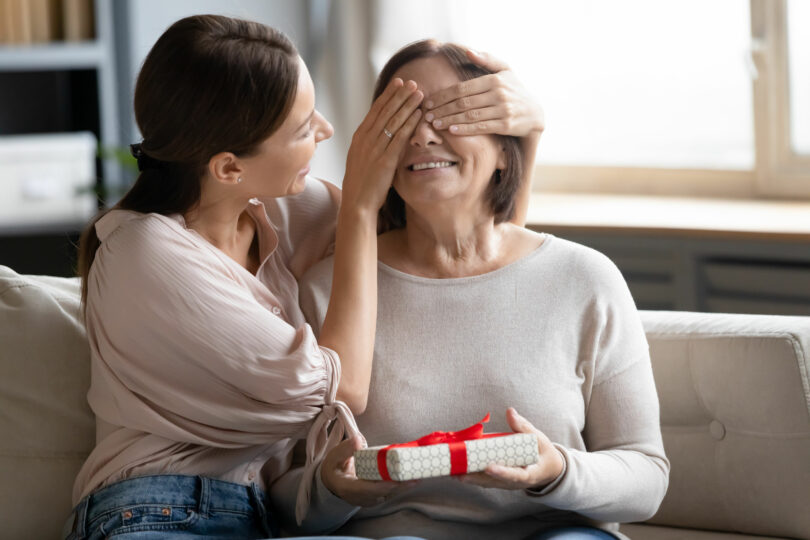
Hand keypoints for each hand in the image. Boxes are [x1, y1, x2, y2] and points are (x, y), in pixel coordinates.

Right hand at [321, 436, 415, 506]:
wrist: (331, 482)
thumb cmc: (334, 467)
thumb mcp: (335, 456)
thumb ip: (346, 448)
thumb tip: (359, 440)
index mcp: (350, 488)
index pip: (371, 489)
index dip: (387, 485)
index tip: (400, 479)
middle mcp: (361, 497)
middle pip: (385, 493)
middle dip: (402, 485)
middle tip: (417, 475)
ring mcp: (369, 499)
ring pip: (390, 494)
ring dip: (404, 485)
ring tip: (419, 474)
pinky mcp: (375, 497)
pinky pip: (390, 492)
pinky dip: (400, 485)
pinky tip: (411, 476)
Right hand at [341, 78, 422, 212]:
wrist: (357, 202)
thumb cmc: (361, 182)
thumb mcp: (361, 157)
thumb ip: (371, 143)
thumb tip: (382, 131)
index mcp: (359, 137)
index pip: (375, 110)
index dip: (388, 95)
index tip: (398, 82)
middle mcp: (366, 139)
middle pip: (385, 111)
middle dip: (400, 95)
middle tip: (413, 82)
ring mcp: (375, 149)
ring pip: (393, 121)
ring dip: (407, 105)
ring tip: (419, 93)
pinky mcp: (385, 160)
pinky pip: (399, 137)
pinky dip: (409, 123)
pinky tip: (418, 114)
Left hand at [423, 50, 543, 137]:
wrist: (534, 113)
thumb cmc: (515, 90)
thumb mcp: (505, 70)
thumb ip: (487, 60)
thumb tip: (467, 52)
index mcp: (494, 80)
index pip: (462, 88)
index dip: (443, 95)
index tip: (429, 102)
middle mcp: (498, 94)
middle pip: (463, 103)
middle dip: (443, 109)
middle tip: (427, 115)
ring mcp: (502, 110)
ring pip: (470, 116)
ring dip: (450, 120)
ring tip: (435, 123)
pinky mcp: (506, 125)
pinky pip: (481, 127)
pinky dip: (465, 129)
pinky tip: (451, 130)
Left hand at [456, 408, 563, 490]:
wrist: (547, 468)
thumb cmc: (543, 452)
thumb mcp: (538, 438)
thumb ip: (523, 426)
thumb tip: (510, 412)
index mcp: (529, 474)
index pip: (515, 475)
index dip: (502, 472)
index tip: (489, 467)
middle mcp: (515, 483)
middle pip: (494, 482)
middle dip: (476, 477)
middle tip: (459, 472)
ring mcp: (506, 483)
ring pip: (486, 482)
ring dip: (469, 477)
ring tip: (451, 471)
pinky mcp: (499, 481)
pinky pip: (484, 479)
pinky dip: (471, 475)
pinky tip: (456, 470)